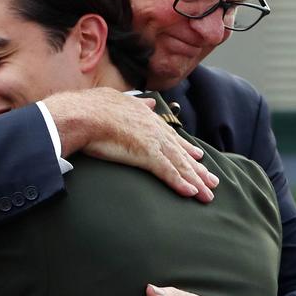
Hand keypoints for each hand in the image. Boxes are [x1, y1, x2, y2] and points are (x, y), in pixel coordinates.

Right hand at [45, 88, 217, 201]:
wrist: (83, 113)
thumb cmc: (92, 107)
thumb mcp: (117, 100)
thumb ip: (136, 103)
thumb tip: (149, 101)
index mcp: (147, 118)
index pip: (171, 137)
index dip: (185, 148)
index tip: (197, 157)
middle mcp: (155, 129)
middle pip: (181, 153)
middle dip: (198, 169)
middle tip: (212, 181)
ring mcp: (152, 142)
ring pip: (180, 165)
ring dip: (195, 182)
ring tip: (208, 195)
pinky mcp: (146, 154)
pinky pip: (167, 172)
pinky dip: (180, 183)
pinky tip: (191, 194)